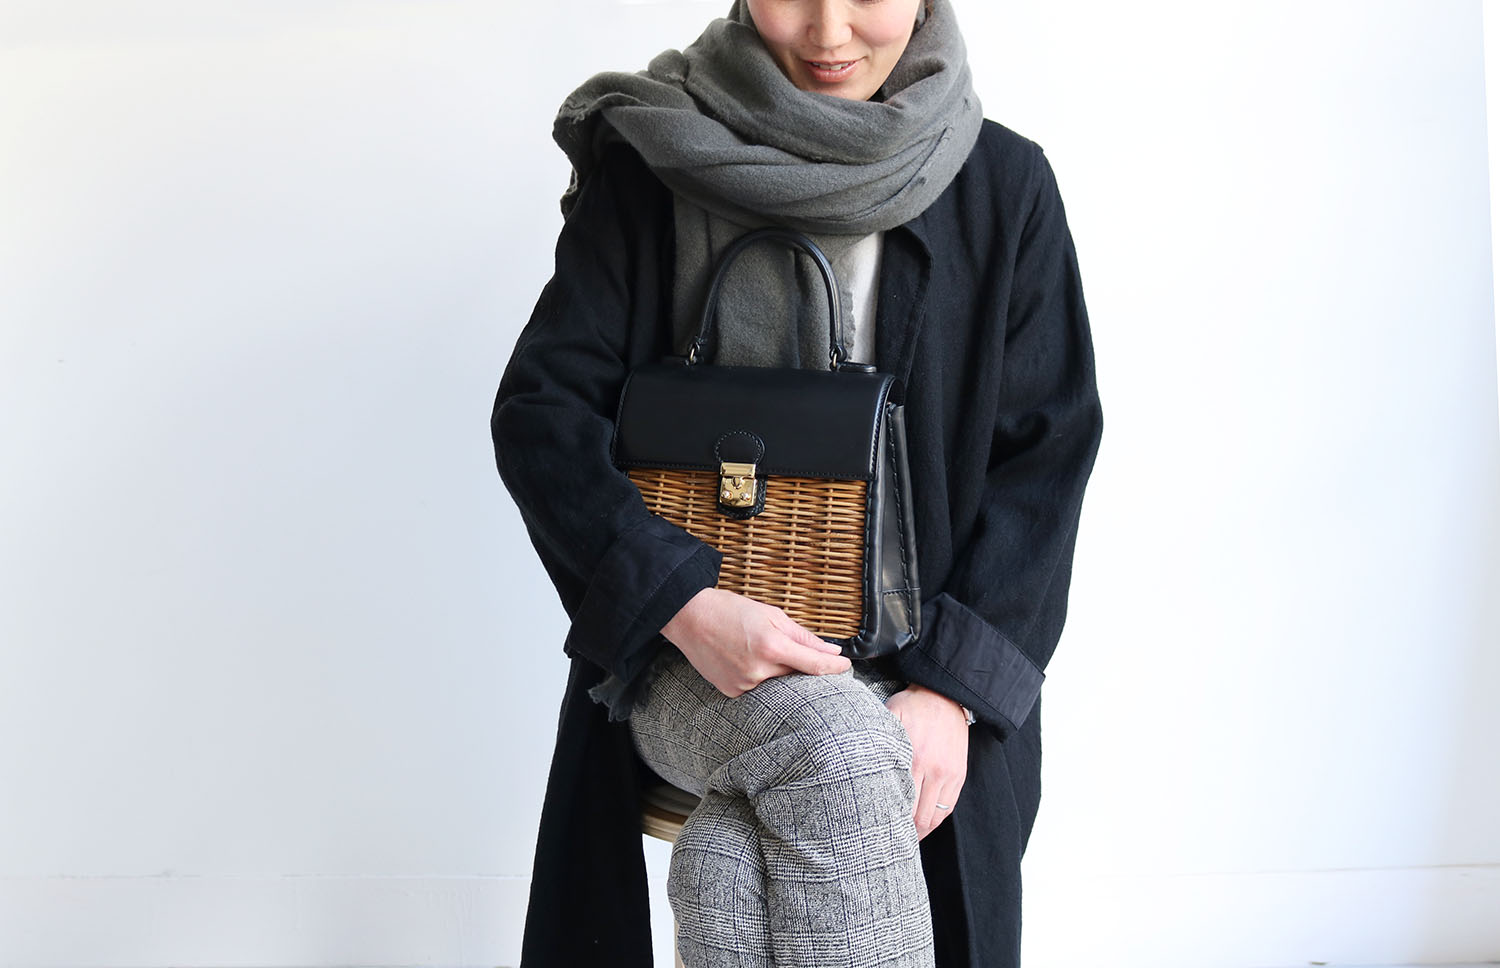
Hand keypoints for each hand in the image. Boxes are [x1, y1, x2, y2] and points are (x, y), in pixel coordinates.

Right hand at [661, 588, 851, 697]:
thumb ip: (803, 636)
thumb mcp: (772, 614)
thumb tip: (831, 651)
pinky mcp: (731, 691)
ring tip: (757, 650)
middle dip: (799, 666)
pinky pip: (756, 689)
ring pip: (776, 684)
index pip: (814, 665)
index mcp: (772, 646)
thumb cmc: (730, 610)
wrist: (689, 618)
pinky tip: (744, 659)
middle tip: (789, 651)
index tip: (846, 667)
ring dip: (777, 672)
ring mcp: (744, 684)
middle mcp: (759, 669)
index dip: (835, 668)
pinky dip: (758, 677)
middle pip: (796, 676)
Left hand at [885, 684, 968, 839]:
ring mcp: (949, 774)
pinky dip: (935, 821)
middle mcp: (934, 769)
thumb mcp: (889, 716)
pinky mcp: (959, 775)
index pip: (901, 803)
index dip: (889, 822)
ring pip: (935, 817)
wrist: (945, 695)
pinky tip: (923, 826)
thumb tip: (857, 763)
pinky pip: (948, 807)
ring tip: (906, 840)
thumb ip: (877, 741)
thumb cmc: (911, 705)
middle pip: (918, 817)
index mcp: (913, 757)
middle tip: (887, 843)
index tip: (877, 833)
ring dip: (920, 832)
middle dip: (904, 833)